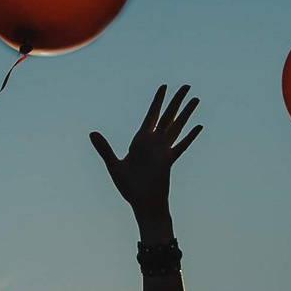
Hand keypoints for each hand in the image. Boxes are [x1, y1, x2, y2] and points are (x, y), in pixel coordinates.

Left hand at [89, 84, 202, 219]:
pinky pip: (180, 146)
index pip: (151, 115)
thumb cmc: (129, 188)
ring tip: (196, 99)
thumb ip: (104, 148)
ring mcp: (164, 151)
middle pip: (167, 116)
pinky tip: (198, 126)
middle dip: (176, 101)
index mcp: (141, 141)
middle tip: (186, 86)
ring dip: (186, 113)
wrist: (142, 204)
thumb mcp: (114, 165)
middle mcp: (154, 143)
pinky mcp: (168, 161)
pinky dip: (189, 136)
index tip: (164, 87)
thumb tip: (92, 133)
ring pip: (177, 126)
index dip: (157, 101)